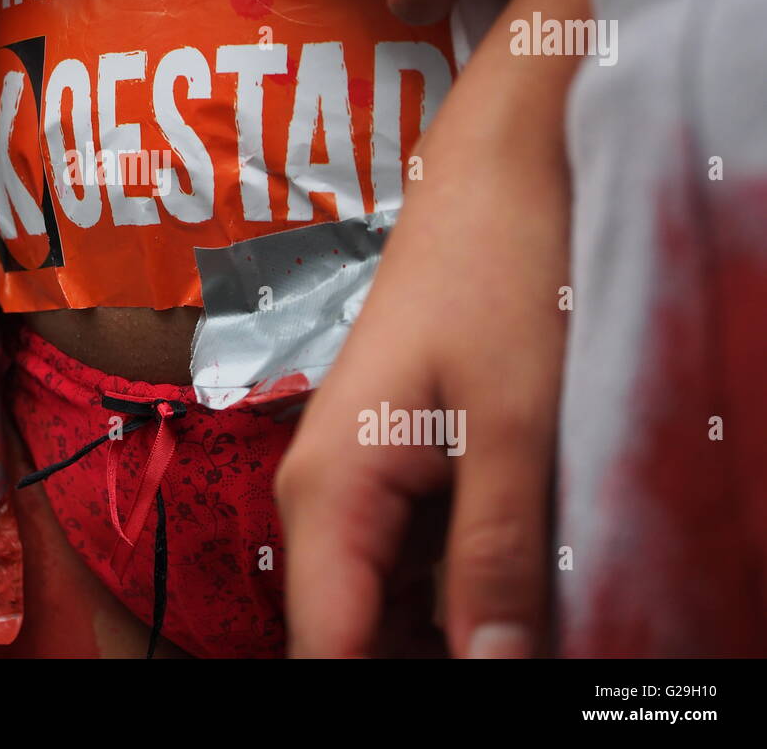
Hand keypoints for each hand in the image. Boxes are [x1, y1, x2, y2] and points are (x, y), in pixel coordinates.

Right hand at [276, 0, 585, 657]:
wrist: (493, 166)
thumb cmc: (498, 267)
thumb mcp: (514, 426)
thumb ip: (494, 561)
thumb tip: (492, 671)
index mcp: (329, 491)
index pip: (325, 653)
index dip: (392, 689)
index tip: (479, 679)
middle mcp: (320, 495)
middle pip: (347, 636)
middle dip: (430, 662)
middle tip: (527, 646)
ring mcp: (351, 479)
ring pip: (381, 606)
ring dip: (451, 633)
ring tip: (534, 618)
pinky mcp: (388, 463)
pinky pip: (407, 562)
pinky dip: (460, 589)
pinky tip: (522, 582)